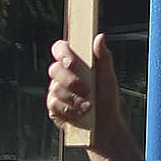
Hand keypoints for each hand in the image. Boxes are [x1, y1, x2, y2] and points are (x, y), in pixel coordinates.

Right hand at [48, 35, 129, 156]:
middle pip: (54, 69)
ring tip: (89, 105)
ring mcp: (55, 90)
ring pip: (55, 88)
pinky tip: (81, 112)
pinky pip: (54, 103)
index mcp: (75, 63)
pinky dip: (69, 108)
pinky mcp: (52, 106)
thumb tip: (99, 37)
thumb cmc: (107, 97)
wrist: (103, 123)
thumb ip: (103, 57)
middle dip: (71, 80)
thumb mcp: (108, 76)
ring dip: (74, 98)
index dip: (62, 53)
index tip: (71, 62)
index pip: (60, 49)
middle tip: (87, 89)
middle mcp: (62, 75)